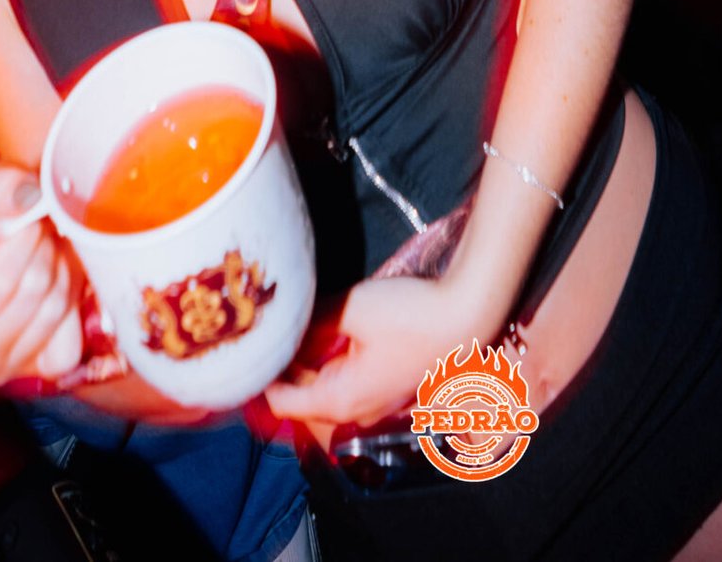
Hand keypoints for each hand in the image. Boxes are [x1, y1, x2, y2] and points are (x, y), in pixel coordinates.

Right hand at [0, 166, 85, 387]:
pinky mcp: (50, 366)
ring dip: (61, 271)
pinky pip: (73, 337)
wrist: (17, 243)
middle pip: (32, 294)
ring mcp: (12, 368)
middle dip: (44, 253)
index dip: (20, 243)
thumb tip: (27, 197)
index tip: (25, 223)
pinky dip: (75, 307)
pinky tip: (59, 287)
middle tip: (41, 236)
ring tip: (48, 255)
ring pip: (55, 308)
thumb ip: (1, 188)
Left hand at [265, 273, 478, 441]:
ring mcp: (377, 403)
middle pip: (306, 394)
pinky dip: (339, 360)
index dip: (264, 374)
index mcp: (340, 400)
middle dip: (290, 363)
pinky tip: (341, 330)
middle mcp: (357, 412)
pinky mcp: (392, 388)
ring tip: (307, 324)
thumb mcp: (352, 309)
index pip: (283, 401)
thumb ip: (314, 321)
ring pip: (330, 386)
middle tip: (278, 328)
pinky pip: (353, 380)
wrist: (467, 315)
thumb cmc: (411, 315)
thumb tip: (287, 325)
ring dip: (315, 360)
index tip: (254, 346)